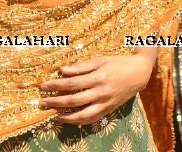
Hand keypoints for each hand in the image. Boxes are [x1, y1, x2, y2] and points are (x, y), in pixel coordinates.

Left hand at [39, 50, 155, 124]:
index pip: (72, 82)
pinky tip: (69, 119)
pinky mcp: (108, 110)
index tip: (44, 86)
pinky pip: (91, 119)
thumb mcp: (101, 60)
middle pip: (74, 100)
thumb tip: (62, 70)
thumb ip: (82, 66)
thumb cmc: (118, 63)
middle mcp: (102, 91)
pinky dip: (78, 121)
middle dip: (56, 102)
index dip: (56, 85)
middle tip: (42, 102)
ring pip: (82, 114)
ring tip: (54, 114)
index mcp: (99, 76)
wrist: (139, 73)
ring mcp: (105, 103)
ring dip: (66, 116)